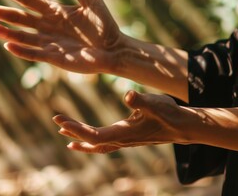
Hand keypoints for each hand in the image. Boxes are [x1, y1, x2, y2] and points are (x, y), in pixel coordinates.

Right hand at [0, 0, 121, 73]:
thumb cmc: (106, 26)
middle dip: (1, 13)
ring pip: (23, 36)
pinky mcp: (54, 57)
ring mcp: (50, 42)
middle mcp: (48, 26)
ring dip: (7, 32)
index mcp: (55, 11)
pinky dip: (21, 50)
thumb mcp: (93, 2)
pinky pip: (33, 53)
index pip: (29, 0)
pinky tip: (8, 45)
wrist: (114, 50)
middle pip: (19, 18)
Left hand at [53, 91, 188, 152]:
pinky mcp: (126, 138)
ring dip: (79, 138)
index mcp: (124, 133)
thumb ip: (141, 100)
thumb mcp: (156, 103)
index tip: (61, 121)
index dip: (77, 129)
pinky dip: (90, 142)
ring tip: (63, 134)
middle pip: (91, 139)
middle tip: (56, 120)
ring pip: (96, 144)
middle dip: (72, 130)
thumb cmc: (170, 114)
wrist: (182, 127)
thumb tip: (127, 94)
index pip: (94, 134)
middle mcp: (121, 140)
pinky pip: (103, 143)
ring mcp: (123, 141)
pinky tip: (83, 141)